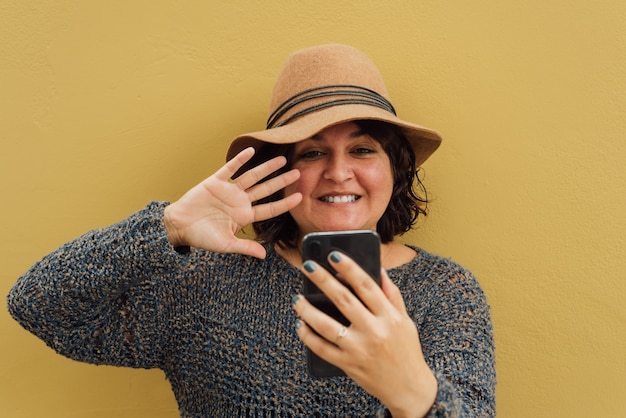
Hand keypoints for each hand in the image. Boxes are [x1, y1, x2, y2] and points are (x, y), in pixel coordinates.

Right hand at [164, 147, 301, 257]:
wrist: (179, 226)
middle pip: (266, 189)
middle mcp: (240, 201)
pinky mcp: (215, 182)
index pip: (269, 209)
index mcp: (244, 216)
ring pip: (252, 177)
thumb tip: (264, 255)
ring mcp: (229, 190)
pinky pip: (230, 168)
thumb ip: (245, 247)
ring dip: (266, 168)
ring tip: (282, 159)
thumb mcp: (226, 244)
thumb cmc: (202, 237)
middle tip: (298, 173)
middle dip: (282, 181)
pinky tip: (251, 152)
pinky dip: (239, 160)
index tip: (300, 197)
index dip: (285, 203)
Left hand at [293, 252, 437, 417]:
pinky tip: (300, 324)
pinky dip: (308, 336)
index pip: (366, 286)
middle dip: (323, 280)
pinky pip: (322, 349)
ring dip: (308, 310)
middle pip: (343, 300)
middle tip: (308, 266)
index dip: (349, 268)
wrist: (409, 388)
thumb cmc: (407, 350)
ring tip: (297, 298)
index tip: (334, 255)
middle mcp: (374, 331)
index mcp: (389, 317)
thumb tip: (379, 269)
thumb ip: (392, 294)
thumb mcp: (405, 320)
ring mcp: (359, 349)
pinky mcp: (348, 365)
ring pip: (326, 326)